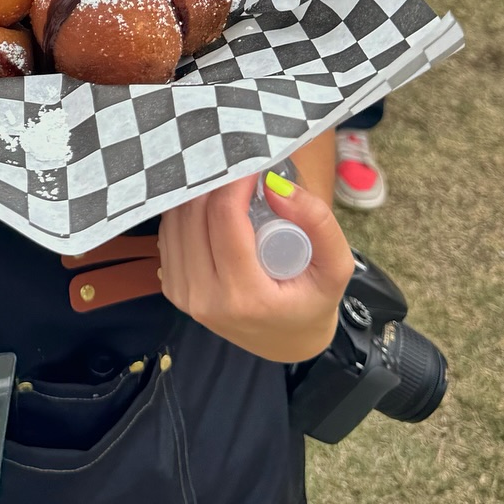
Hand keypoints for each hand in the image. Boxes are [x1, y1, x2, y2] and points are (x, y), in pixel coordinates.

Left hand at [158, 173, 352, 361]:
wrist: (287, 342)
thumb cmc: (312, 300)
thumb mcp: (335, 266)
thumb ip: (317, 223)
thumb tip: (273, 184)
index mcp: (246, 296)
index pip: (224, 218)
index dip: (234, 181)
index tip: (249, 162)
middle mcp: (205, 298)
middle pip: (193, 215)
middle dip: (213, 182)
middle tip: (235, 167)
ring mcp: (185, 296)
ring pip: (174, 223)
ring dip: (196, 195)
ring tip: (224, 184)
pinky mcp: (173, 290)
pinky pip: (168, 237)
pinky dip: (185, 214)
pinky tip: (208, 208)